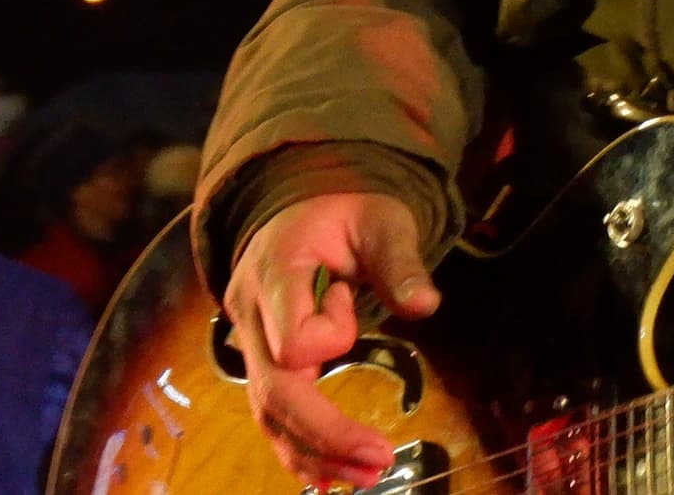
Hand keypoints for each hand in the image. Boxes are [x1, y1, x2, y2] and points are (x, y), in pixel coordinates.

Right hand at [222, 190, 442, 489]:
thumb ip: (398, 259)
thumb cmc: (343, 210)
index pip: (293, 337)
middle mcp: (250, 312)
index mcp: (275, 270)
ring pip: (269, 413)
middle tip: (379, 461)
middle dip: (325, 433)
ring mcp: (249, 340)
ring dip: (315, 451)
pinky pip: (272, 414)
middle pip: (274, 391)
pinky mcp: (260, 361)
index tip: (352, 299)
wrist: (302, 205)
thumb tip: (424, 305)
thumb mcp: (380, 219)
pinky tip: (327, 477)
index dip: (331, 334)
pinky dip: (299, 448)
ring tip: (365, 477)